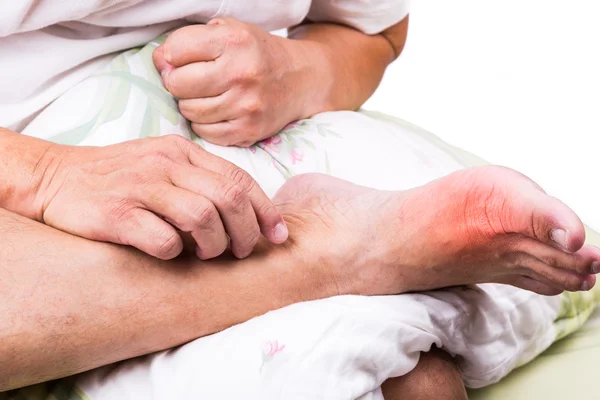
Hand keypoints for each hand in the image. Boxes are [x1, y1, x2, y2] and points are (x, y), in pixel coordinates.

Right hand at [36, 135, 287, 259]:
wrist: (55, 178)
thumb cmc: (119, 178)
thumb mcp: (163, 165)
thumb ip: (200, 180)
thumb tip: (247, 214)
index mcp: (182, 152)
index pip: (239, 179)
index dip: (265, 210)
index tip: (278, 235)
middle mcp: (165, 164)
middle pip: (229, 198)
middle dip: (246, 231)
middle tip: (240, 251)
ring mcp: (140, 187)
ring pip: (203, 217)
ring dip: (214, 244)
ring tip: (207, 254)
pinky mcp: (116, 214)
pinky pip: (163, 240)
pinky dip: (176, 253)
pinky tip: (170, 253)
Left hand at [153, 18, 322, 146]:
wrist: (299, 79)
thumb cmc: (256, 53)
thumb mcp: (228, 31)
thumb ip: (190, 40)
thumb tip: (159, 62)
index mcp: (234, 41)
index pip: (176, 51)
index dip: (170, 56)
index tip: (179, 59)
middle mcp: (242, 74)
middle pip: (178, 85)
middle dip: (178, 82)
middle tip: (191, 80)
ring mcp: (246, 106)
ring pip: (189, 111)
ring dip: (191, 104)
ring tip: (207, 94)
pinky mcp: (248, 131)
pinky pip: (205, 132)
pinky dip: (204, 123)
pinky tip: (217, 111)